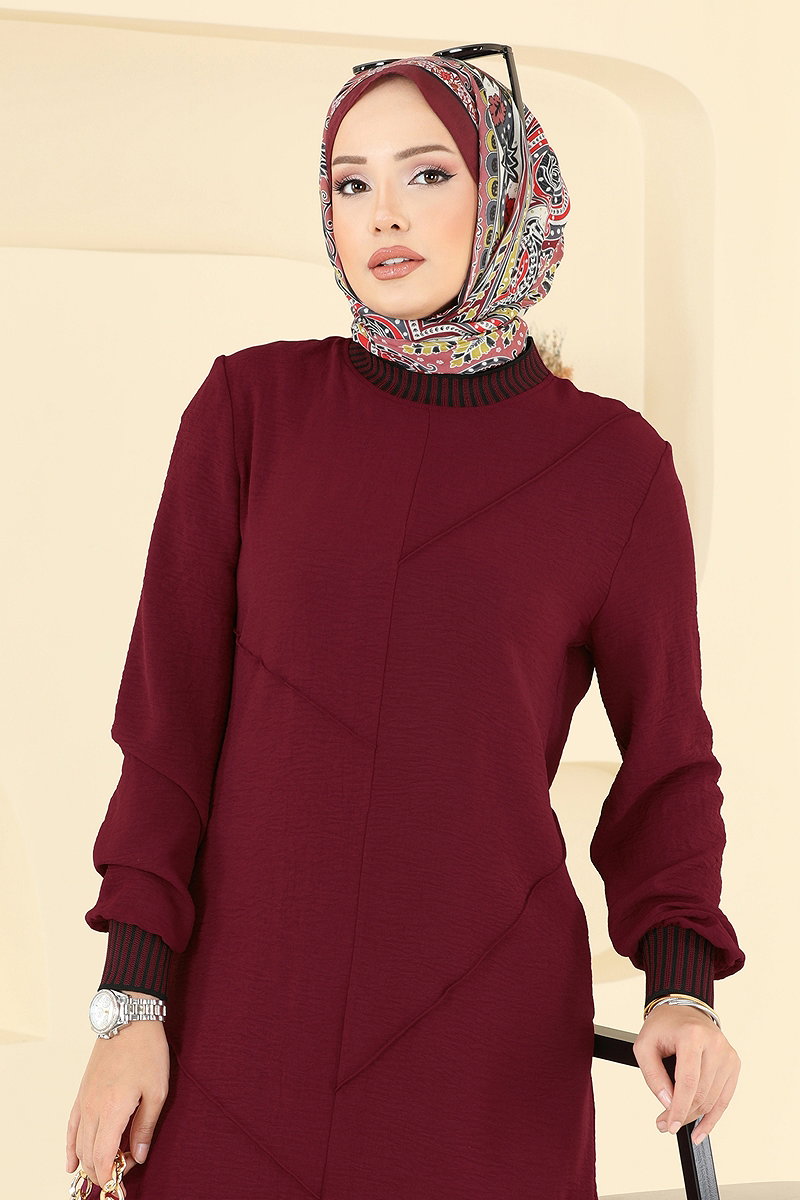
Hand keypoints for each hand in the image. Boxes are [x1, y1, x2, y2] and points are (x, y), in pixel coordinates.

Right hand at [66, 992, 169, 1188]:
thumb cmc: (147, 1051)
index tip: (122, 1184)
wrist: (129, 1018)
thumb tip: (137, 1157)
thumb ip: (145, 1127)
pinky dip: (71, 1147)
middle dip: (103, 1171)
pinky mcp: (82, 1092)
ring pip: (79, 1143)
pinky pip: (71, 1126)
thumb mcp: (157, 1090)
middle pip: (89, 1154)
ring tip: (105, 1169)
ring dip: (89, 1161)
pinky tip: (72, 1162)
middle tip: (122, 1173)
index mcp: (113, 1109)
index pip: (103, 1157)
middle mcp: (93, 1108)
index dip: (110, 1176)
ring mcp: (84, 1100)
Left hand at [632, 1003, 740, 1145]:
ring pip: (712, 1099)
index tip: (670, 1125)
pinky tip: (701, 1129)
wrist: (683, 1011)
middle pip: (701, 1093)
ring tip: (675, 1120)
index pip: (688, 1081)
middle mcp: (715, 1044)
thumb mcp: (644, 1046)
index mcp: (692, 1035)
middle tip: (665, 1124)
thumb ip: (653, 1076)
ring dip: (694, 1116)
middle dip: (683, 1114)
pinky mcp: (733, 1063)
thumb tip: (667, 1103)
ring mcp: (727, 1054)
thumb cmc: (663, 1026)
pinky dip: (712, 1116)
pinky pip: (724, 1098)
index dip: (679, 1108)